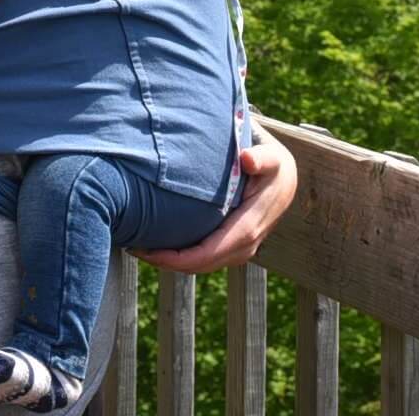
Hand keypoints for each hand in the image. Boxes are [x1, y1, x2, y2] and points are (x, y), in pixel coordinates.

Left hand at [133, 136, 296, 272]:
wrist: (285, 175)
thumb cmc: (272, 162)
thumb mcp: (271, 155)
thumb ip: (262, 157)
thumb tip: (247, 158)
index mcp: (251, 225)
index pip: (212, 250)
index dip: (182, 257)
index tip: (152, 252)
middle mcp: (248, 243)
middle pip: (203, 263)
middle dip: (169, 262)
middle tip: (133, 247)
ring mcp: (242, 247)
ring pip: (204, 264)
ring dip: (173, 262)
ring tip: (141, 248)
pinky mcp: (235, 244)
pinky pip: (207, 257)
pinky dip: (184, 257)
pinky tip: (161, 246)